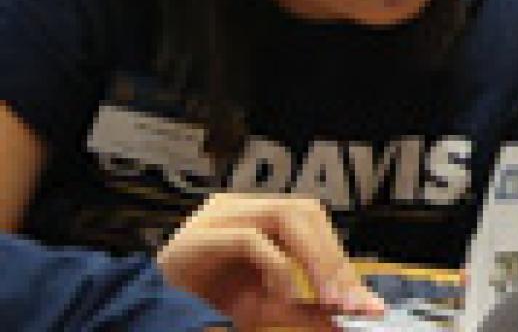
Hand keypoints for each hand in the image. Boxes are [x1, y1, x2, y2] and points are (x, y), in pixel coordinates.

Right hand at [157, 193, 384, 329]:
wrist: (150, 312)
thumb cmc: (203, 302)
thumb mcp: (266, 307)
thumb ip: (306, 309)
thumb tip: (353, 314)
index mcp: (259, 218)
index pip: (314, 224)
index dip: (340, 260)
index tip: (362, 301)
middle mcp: (242, 208)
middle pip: (305, 212)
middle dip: (332, 258)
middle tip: (347, 300)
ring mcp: (220, 216)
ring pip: (285, 216)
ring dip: (314, 258)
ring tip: (325, 298)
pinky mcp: (200, 235)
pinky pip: (250, 238)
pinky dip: (275, 267)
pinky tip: (280, 296)